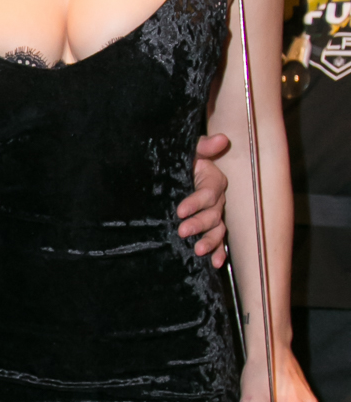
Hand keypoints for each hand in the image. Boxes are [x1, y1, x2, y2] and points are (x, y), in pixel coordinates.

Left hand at [177, 135, 229, 267]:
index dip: (195, 202)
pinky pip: (219, 241)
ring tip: (198, 251)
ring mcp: (215, 214)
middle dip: (199, 224)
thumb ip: (204, 146)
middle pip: (213, 214)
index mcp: (213, 181)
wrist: (181, 172)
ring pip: (218, 230)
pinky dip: (219, 253)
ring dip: (210, 241)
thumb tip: (221, 138)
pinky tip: (214, 263)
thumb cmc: (185, 160)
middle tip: (183, 231)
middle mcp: (218, 200)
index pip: (207, 193)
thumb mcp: (192, 150)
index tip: (180, 210)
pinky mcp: (211, 226)